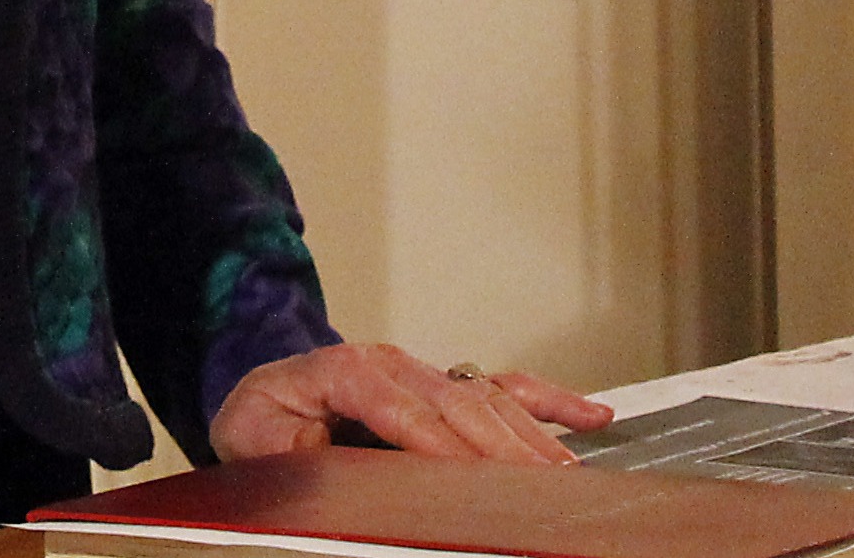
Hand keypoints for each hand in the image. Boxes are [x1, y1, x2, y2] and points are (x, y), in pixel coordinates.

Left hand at [212, 343, 614, 464]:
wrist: (259, 398)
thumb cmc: (261, 427)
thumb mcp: (260, 442)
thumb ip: (300, 451)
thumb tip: (343, 471)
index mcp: (345, 372)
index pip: (402, 410)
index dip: (439, 445)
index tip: (475, 481)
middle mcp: (392, 363)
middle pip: (458, 404)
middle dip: (502, 448)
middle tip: (543, 488)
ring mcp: (424, 371)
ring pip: (489, 399)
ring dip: (533, 438)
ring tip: (570, 476)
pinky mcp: (444, 386)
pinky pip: (505, 390)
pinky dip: (551, 402)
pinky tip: (594, 417)